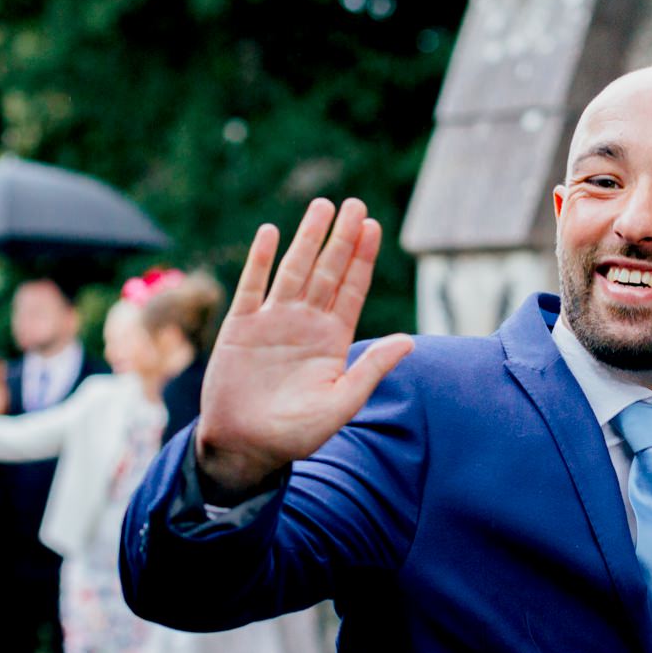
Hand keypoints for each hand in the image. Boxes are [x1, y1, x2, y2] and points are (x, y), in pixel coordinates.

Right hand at [195, 198, 413, 496]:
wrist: (245, 447)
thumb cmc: (296, 434)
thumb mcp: (342, 403)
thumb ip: (372, 369)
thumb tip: (410, 342)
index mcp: (333, 339)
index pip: (352, 289)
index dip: (363, 258)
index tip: (373, 226)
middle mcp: (306, 323)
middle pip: (328, 271)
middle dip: (342, 238)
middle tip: (355, 204)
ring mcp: (273, 322)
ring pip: (294, 270)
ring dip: (307, 239)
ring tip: (322, 207)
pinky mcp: (241, 327)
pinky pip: (252, 287)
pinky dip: (261, 260)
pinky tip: (270, 233)